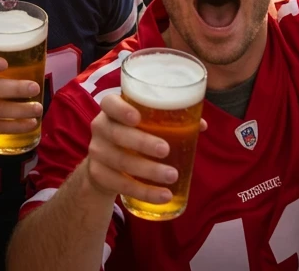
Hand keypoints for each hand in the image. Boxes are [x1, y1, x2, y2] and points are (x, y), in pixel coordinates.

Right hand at [84, 93, 206, 202]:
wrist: (105, 164)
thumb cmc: (132, 135)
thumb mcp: (144, 124)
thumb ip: (169, 120)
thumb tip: (201, 124)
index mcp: (111, 110)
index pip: (109, 103)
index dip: (121, 109)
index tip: (137, 117)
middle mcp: (100, 128)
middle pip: (117, 134)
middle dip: (142, 142)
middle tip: (165, 150)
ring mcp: (97, 153)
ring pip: (120, 162)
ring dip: (148, 171)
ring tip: (172, 175)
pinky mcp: (99, 175)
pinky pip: (121, 185)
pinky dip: (144, 192)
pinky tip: (163, 196)